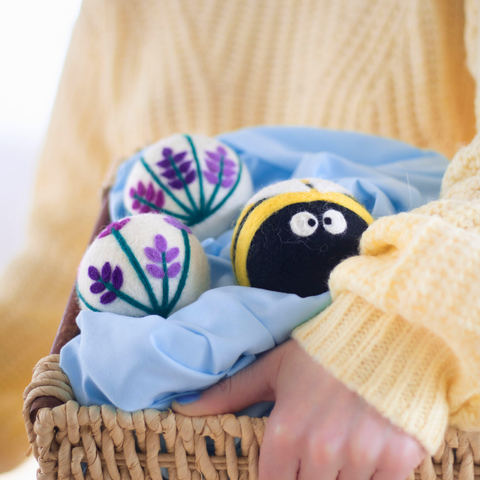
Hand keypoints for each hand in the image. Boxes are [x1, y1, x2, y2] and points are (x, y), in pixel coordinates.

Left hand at [172, 339, 425, 479]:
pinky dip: (372, 474)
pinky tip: (369, 446)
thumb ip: (231, 392)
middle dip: (309, 473)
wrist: (383, 329)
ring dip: (341, 474)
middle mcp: (322, 452)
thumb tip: (184, 407)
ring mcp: (364, 458)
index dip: (279, 476)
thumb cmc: (323, 349)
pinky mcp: (399, 459)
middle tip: (316, 446)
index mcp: (286, 432)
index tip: (288, 464)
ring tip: (343, 439)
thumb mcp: (274, 366)